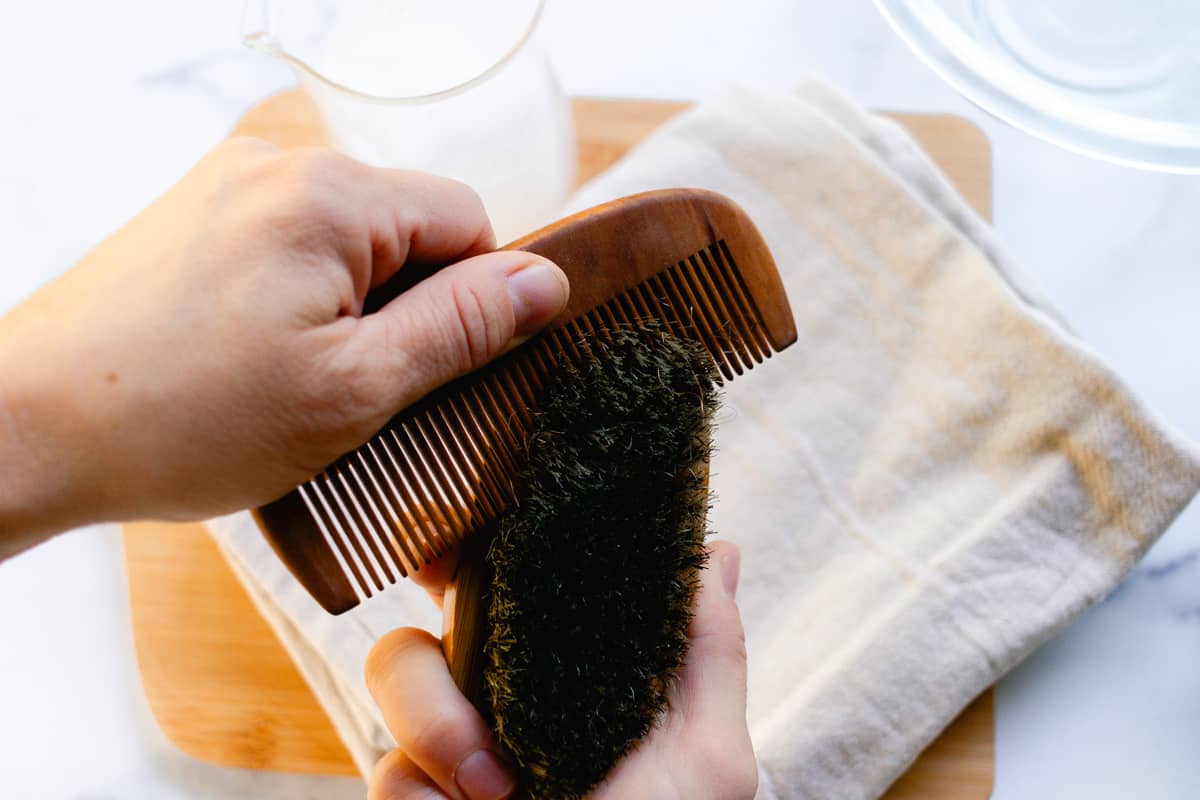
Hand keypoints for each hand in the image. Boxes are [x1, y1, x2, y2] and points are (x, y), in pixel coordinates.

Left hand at [0, 138, 568, 553]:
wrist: (25, 429)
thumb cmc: (184, 420)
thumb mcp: (354, 389)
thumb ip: (460, 327)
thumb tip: (545, 282)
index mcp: (328, 195)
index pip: (468, 221)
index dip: (472, 302)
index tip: (431, 371)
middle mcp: (276, 165)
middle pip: (406, 228)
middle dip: (406, 310)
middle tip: (359, 394)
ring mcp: (226, 185)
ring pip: (349, 244)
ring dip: (352, 312)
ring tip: (298, 386)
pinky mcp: (194, 216)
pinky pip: (291, 248)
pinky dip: (300, 303)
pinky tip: (257, 364)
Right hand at [364, 541, 756, 799]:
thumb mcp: (707, 757)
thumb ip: (707, 651)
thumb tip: (719, 550)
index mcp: (558, 674)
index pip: (493, 589)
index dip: (460, 551)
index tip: (448, 543)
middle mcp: (493, 707)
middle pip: (416, 637)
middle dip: (428, 679)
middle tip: (490, 754)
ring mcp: (446, 760)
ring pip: (388, 697)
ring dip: (433, 738)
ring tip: (498, 797)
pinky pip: (382, 777)